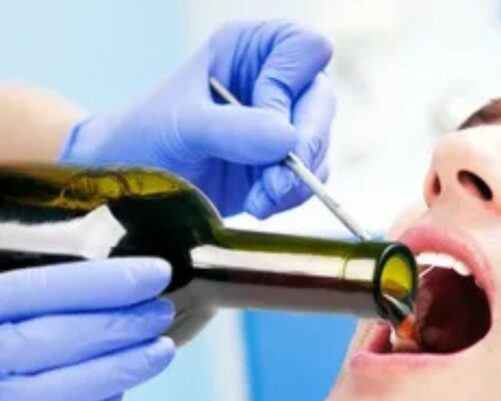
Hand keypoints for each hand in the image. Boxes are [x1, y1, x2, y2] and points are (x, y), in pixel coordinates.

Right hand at [0, 259, 175, 400]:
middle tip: (161, 308)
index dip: (101, 283)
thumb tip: (60, 250)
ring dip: (122, 370)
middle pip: (58, 342)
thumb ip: (11, 280)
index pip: (38, 292)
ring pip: (63, 392)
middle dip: (121, 324)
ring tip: (160, 349)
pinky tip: (118, 391)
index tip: (154, 272)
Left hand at [60, 21, 335, 219]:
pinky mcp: (283, 162)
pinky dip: (291, 195)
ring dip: (295, 179)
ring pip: (321, 144)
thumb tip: (288, 140)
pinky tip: (258, 203)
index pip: (305, 49)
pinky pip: (312, 177)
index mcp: (250, 49)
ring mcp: (282, 123)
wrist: (129, 187)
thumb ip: (233, 129)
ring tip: (259, 199)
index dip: (289, 86)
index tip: (263, 121)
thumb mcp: (181, 126)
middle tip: (275, 182)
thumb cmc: (144, 138)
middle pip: (322, 102)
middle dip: (303, 146)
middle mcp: (273, 80)